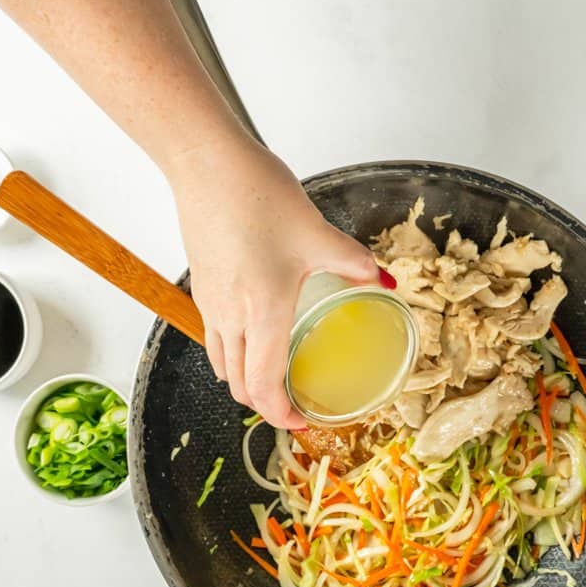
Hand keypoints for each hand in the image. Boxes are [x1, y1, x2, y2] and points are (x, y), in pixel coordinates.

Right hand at [166, 138, 381, 428]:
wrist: (206, 165)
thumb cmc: (256, 197)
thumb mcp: (317, 233)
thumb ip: (354, 263)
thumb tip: (383, 282)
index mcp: (263, 313)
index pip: (265, 386)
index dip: (282, 414)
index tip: (303, 422)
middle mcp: (231, 317)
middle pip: (239, 385)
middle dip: (266, 404)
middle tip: (294, 403)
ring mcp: (211, 303)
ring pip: (223, 363)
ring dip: (246, 381)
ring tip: (274, 377)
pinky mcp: (202, 286)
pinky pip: (214, 337)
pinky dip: (233, 353)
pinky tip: (253, 334)